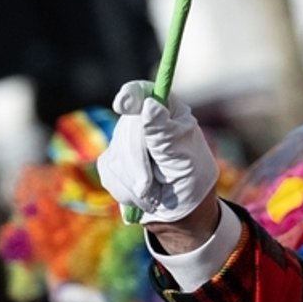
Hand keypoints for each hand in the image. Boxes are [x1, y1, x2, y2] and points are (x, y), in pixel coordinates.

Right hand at [97, 81, 219, 226]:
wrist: (183, 210)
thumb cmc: (191, 178)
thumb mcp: (184, 156)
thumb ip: (165, 133)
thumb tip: (150, 105)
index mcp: (167, 111)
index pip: (143, 91)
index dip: (130, 94)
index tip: (122, 105)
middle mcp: (142, 122)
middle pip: (126, 128)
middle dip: (137, 160)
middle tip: (149, 185)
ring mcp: (123, 141)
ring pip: (116, 156)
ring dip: (135, 181)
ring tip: (153, 191)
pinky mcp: (111, 162)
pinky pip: (111, 175)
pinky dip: (127, 191)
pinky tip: (144, 195)